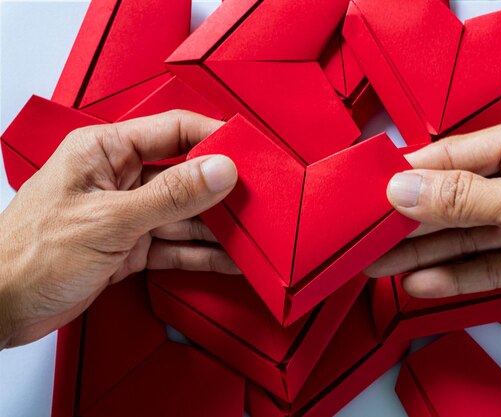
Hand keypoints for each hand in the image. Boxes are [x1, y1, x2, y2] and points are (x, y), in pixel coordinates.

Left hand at [0, 110, 238, 347]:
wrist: (0, 309)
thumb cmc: (29, 256)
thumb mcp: (109, 220)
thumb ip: (169, 196)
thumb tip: (219, 171)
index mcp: (104, 152)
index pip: (173, 131)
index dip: (214, 139)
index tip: (249, 154)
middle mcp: (119, 179)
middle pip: (185, 175)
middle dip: (222, 190)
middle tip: (260, 199)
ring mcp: (127, 215)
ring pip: (185, 214)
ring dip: (218, 227)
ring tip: (255, 234)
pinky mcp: (131, 247)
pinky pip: (176, 246)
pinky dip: (202, 254)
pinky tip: (230, 258)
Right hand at [366, 110, 500, 311]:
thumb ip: (462, 199)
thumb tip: (405, 189)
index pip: (451, 156)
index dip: (410, 176)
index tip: (373, 192)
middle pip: (455, 199)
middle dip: (412, 221)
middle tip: (372, 235)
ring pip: (467, 236)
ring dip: (426, 253)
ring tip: (384, 264)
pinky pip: (488, 264)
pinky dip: (458, 275)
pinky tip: (424, 281)